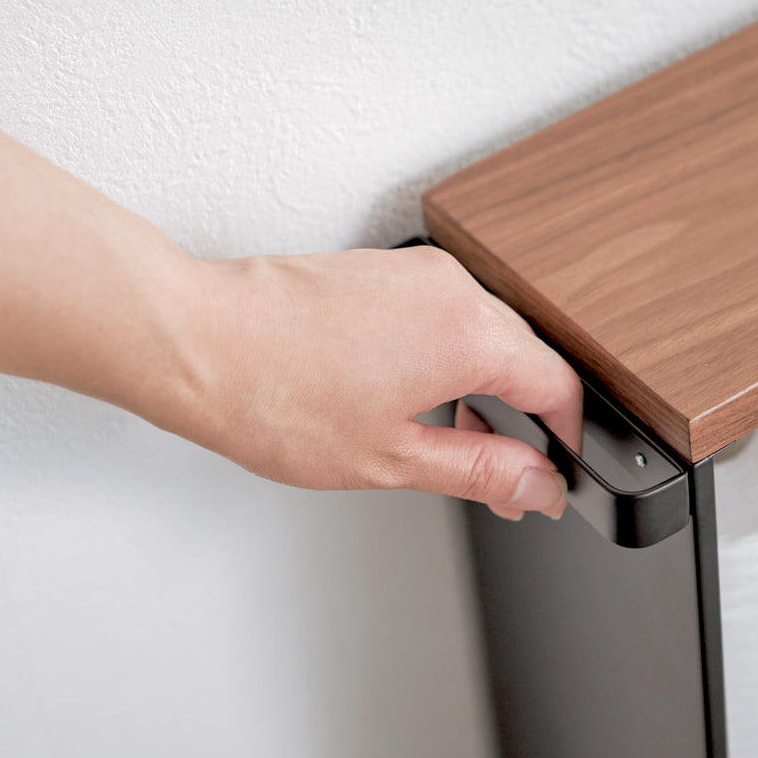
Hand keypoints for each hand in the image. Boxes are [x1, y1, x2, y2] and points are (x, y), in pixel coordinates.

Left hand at [160, 246, 581, 519]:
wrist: (192, 341)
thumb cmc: (272, 395)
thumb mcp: (391, 458)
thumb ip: (481, 470)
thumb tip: (537, 486)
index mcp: (468, 334)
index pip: (559, 386)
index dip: (564, 441)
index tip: (548, 479)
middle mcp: (451, 289)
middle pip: (526, 357)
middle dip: (524, 420)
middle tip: (500, 482)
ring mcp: (415, 273)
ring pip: (484, 334)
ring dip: (484, 388)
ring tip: (447, 445)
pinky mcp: (382, 271)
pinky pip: (443, 314)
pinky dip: (446, 358)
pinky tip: (408, 401)